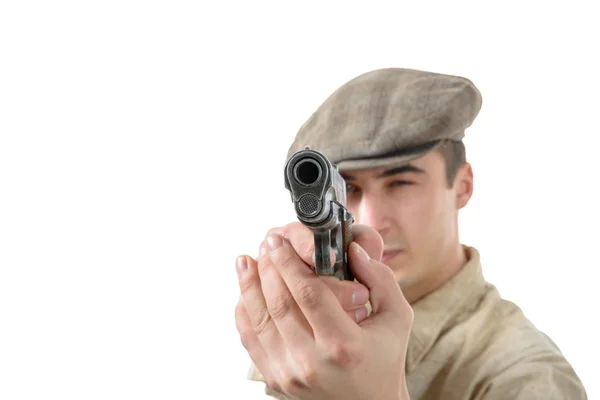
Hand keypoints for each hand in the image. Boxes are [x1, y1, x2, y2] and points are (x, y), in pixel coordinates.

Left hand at [234, 222, 412, 399]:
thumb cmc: (384, 358)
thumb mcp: (397, 318)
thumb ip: (380, 279)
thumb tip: (352, 249)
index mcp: (344, 344)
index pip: (308, 293)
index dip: (288, 262)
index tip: (278, 241)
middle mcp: (312, 362)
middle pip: (279, 303)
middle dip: (268, 267)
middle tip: (266, 243)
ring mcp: (290, 374)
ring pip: (259, 320)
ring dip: (248, 286)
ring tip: (245, 261)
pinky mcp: (275, 381)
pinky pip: (251, 341)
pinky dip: (244, 313)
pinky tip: (244, 292)